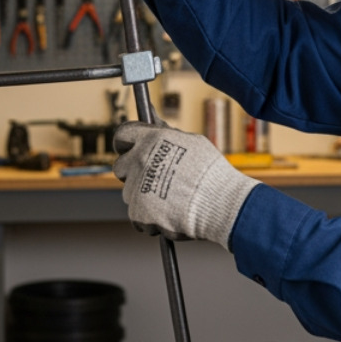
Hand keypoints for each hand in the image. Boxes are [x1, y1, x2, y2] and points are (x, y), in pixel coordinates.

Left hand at [112, 120, 258, 250]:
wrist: (220, 204)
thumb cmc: (211, 173)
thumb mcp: (191, 142)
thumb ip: (166, 135)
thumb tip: (153, 123)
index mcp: (150, 140)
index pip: (123, 135)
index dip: (124, 143)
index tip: (127, 149)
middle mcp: (138, 162)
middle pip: (121, 167)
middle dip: (131, 173)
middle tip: (150, 179)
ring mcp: (136, 188)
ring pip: (130, 193)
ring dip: (143, 197)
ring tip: (170, 201)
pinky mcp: (138, 212)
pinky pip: (137, 216)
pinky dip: (150, 218)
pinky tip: (169, 216)